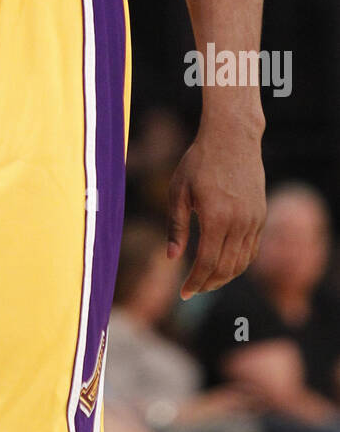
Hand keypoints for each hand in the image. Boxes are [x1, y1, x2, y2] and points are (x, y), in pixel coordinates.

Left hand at [166, 124, 265, 299]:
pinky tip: (224, 264)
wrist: (232, 138)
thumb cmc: (199, 161)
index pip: (207, 263)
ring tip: (207, 281)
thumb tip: (172, 259)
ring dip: (225, 277)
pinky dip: (239, 263)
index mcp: (216, 218)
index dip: (195, 282)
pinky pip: (252, 249)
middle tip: (193, 291)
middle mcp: (239, 223)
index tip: (184, 293)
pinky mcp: (261, 215)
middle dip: (208, 284)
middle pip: (226, 268)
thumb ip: (176, 227)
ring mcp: (254, 220)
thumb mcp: (179, 191)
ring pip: (242, 262)